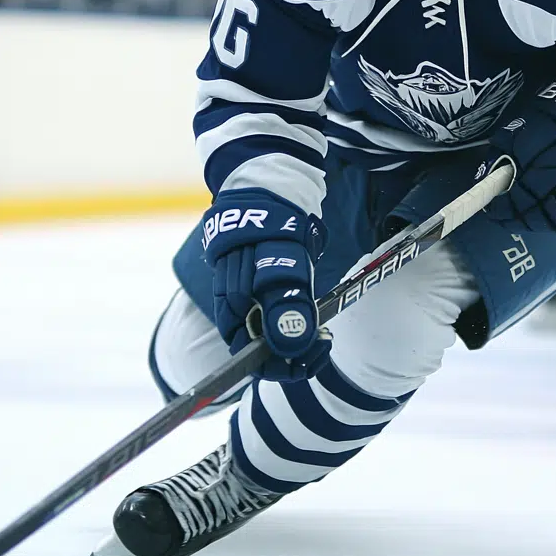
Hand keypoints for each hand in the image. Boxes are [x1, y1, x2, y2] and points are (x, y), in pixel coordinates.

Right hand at [201, 189, 329, 380]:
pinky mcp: (265, 287)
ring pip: (273, 334)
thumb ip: (282, 305)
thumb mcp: (280, 265)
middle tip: (325, 342)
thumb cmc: (270, 226)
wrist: (270, 189)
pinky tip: (316, 316)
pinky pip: (280, 316)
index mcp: (231, 308)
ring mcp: (250, 297)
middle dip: (294, 354)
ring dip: (299, 339)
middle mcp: (236, 308)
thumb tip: (290, 347)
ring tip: (324, 332)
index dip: (278, 367)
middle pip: (262, 350)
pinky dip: (299, 321)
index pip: (248, 358)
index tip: (310, 359)